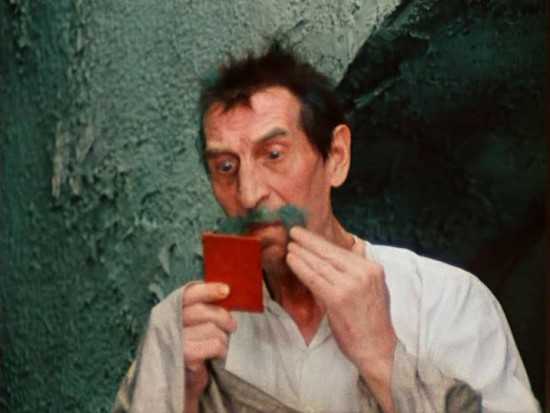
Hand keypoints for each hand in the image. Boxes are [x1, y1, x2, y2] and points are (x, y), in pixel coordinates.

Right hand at [181, 282, 236, 402]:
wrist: (181, 384)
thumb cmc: (191, 349)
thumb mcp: (192, 326)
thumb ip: (203, 310)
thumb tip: (227, 294)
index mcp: (169, 310)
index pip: (188, 294)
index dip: (208, 290)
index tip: (226, 290)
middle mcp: (167, 323)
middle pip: (202, 311)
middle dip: (223, 317)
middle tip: (232, 327)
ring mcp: (175, 341)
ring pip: (212, 329)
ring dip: (223, 338)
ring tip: (221, 345)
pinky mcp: (185, 356)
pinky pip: (214, 345)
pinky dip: (222, 350)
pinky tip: (219, 355)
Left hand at [286, 227, 395, 411]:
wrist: (378, 348)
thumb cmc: (372, 321)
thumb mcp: (375, 288)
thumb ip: (361, 267)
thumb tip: (354, 246)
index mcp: (372, 268)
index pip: (341, 250)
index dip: (321, 241)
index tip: (307, 234)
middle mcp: (363, 273)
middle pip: (330, 253)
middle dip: (309, 241)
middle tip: (294, 231)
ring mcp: (351, 285)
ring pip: (320, 264)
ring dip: (302, 253)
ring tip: (290, 246)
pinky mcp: (338, 298)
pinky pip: (314, 279)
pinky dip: (301, 268)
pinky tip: (291, 261)